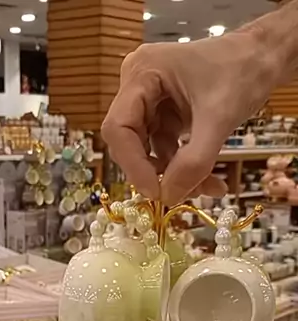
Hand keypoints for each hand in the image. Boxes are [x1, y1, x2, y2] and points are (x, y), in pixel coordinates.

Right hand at [102, 28, 273, 204]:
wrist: (264, 59)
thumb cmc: (244, 71)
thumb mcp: (219, 118)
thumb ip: (194, 161)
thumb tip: (168, 198)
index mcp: (142, 72)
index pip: (119, 128)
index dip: (133, 165)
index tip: (156, 192)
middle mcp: (138, 85)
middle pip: (130, 143)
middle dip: (157, 172)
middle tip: (181, 194)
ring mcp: (150, 102)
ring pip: (148, 153)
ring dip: (174, 176)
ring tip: (207, 187)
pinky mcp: (163, 116)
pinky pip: (165, 151)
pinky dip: (183, 169)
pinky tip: (207, 180)